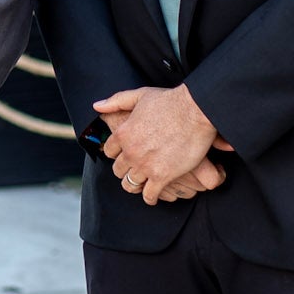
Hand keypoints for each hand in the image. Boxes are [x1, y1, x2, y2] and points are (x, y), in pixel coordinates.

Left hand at [95, 86, 228, 205]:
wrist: (196, 110)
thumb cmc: (170, 101)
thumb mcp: (139, 95)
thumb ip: (116, 101)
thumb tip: (97, 105)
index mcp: (123, 133)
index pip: (109, 151)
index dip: (117, 154)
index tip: (123, 155)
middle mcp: (130, 151)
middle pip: (118, 170)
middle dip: (125, 170)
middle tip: (134, 170)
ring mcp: (145, 165)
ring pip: (130, 184)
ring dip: (135, 185)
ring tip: (141, 185)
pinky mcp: (162, 176)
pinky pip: (149, 195)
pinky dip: (149, 198)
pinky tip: (152, 196)